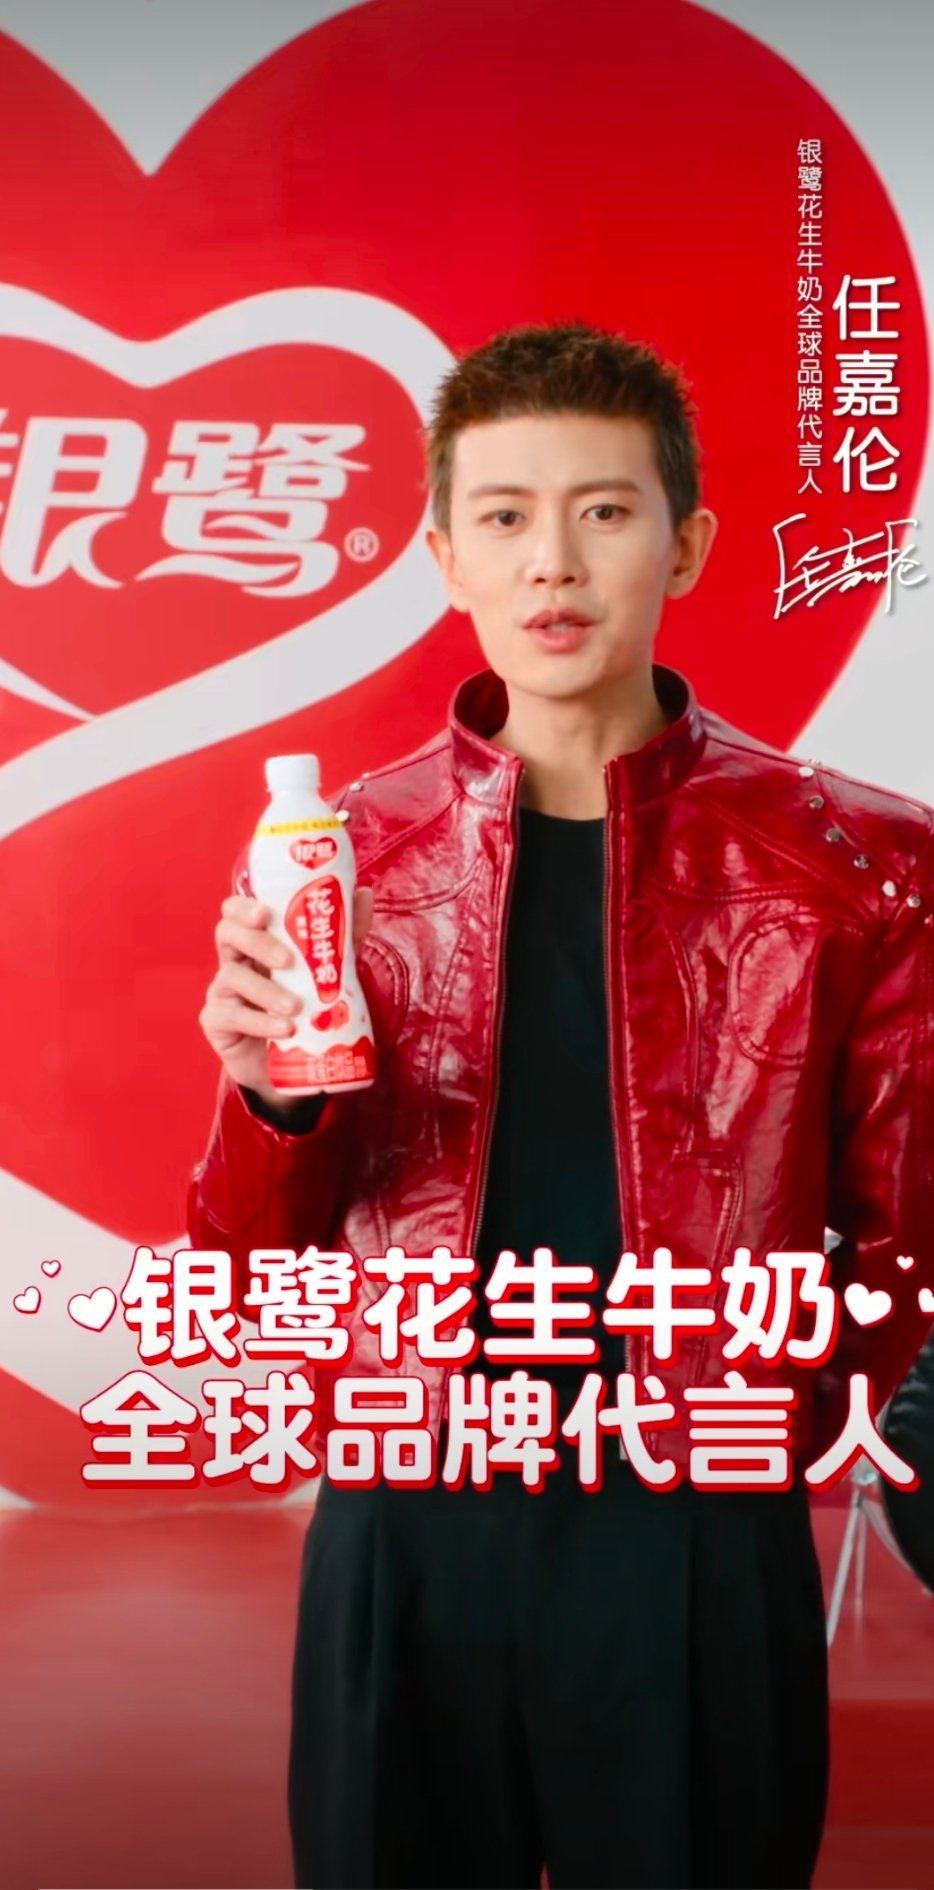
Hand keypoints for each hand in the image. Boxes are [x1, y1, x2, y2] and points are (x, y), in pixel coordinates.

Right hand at [199, 886, 374, 1109]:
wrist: (294, 1062)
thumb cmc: (306, 1007)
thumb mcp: (327, 969)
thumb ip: (342, 935)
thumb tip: (363, 893)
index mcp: (254, 942)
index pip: (236, 912)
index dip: (244, 907)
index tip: (265, 913)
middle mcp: (233, 960)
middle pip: (227, 934)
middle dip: (257, 943)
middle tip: (287, 960)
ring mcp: (221, 991)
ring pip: (231, 977)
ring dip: (266, 991)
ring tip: (296, 1008)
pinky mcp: (216, 1022)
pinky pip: (230, 1016)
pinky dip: (260, 1022)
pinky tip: (284, 1030)